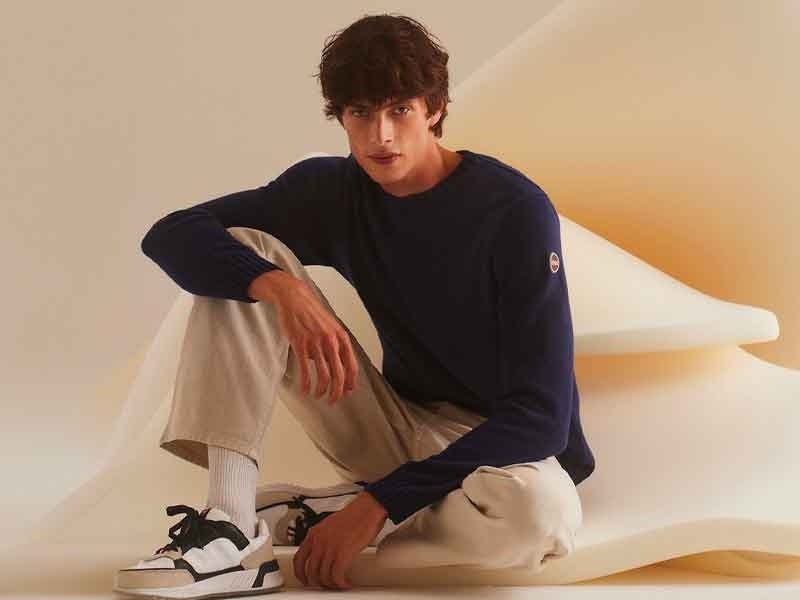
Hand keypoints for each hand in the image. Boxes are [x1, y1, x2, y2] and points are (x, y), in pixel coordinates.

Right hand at [249, 269, 358, 404]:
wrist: (295, 299)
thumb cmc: (313, 314)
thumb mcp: (331, 328)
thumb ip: (336, 346)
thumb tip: (337, 367)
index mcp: (342, 338)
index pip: (352, 366)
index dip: (350, 382)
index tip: (347, 392)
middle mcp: (331, 341)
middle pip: (339, 374)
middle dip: (337, 392)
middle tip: (332, 400)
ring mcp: (315, 343)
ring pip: (323, 375)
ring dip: (321, 390)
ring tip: (317, 395)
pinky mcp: (300, 344)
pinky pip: (304, 369)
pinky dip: (306, 383)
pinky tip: (304, 389)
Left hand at [293, 491, 388, 589]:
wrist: (367, 508)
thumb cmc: (354, 515)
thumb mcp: (330, 525)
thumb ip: (323, 538)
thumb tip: (322, 554)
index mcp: (314, 533)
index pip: (298, 558)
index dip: (300, 573)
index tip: (304, 578)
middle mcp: (319, 541)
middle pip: (311, 571)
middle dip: (318, 582)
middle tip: (326, 584)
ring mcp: (329, 548)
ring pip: (323, 576)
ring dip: (331, 584)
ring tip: (339, 583)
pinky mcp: (342, 554)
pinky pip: (336, 576)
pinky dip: (341, 583)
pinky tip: (346, 582)